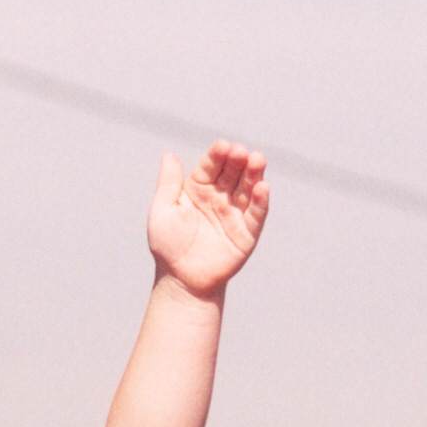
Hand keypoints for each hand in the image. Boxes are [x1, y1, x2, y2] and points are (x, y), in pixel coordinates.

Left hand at [147, 141, 269, 298]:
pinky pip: (256, 214)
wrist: (181, 280)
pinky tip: (263, 187)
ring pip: (248, 189)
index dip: (218, 155)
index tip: (223, 146)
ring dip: (254, 174)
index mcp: (198, 189)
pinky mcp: (247, 233)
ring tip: (258, 160)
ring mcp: (234, 214)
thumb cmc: (168, 246)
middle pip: (233, 173)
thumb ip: (168, 183)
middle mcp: (219, 197)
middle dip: (238, 161)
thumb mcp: (163, 211)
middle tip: (242, 152)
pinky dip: (261, 201)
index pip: (211, 166)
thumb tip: (169, 154)